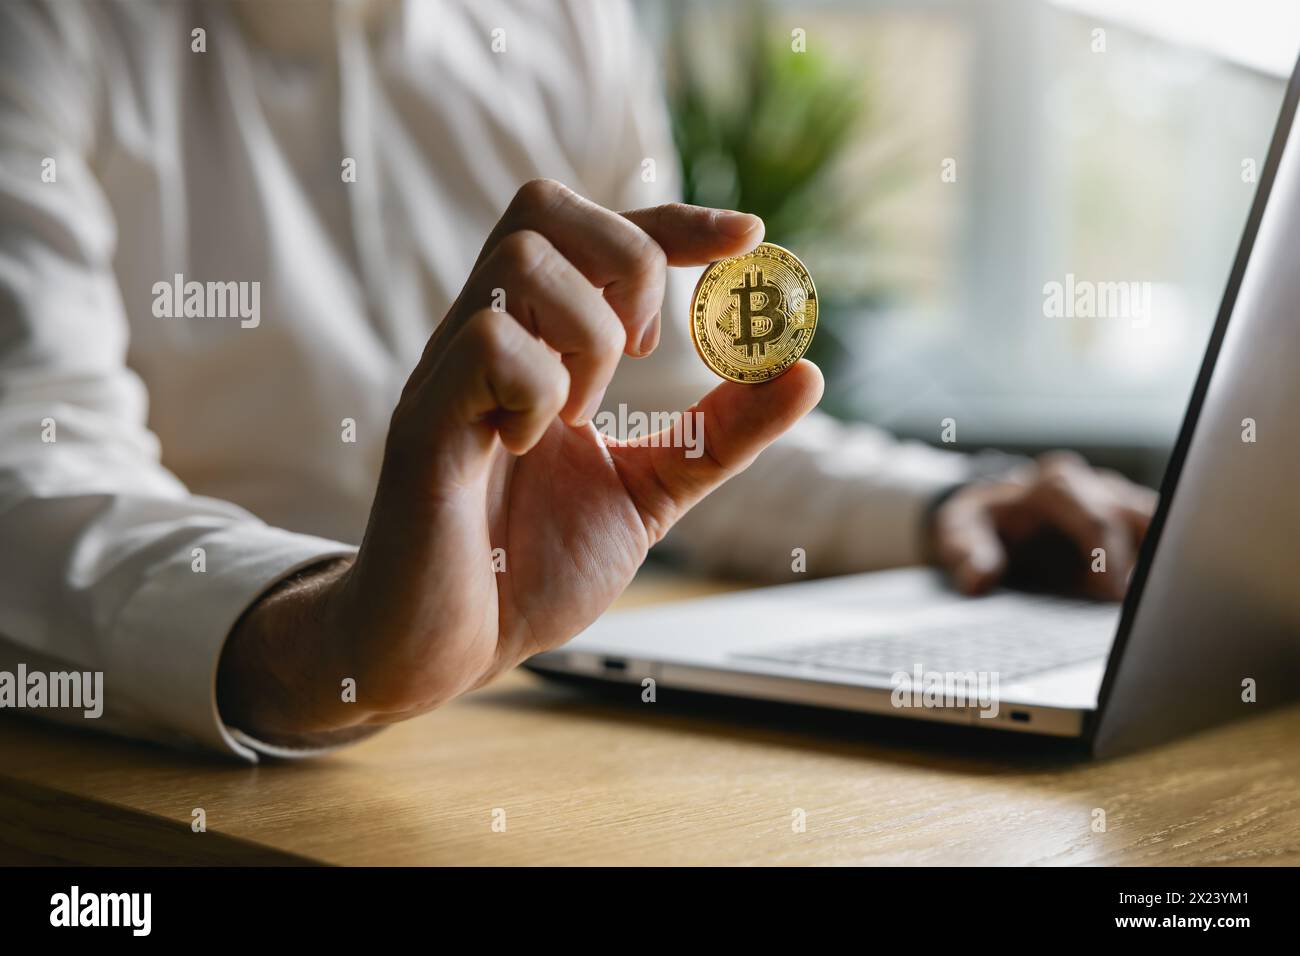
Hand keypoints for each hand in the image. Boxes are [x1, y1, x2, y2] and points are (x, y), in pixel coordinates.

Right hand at [217, 180, 823, 743]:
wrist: (444, 652)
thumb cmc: (525, 570)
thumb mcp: (648, 493)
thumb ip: (716, 436)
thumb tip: (802, 372)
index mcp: (534, 348)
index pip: (597, 234)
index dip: (674, 222)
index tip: (748, 235)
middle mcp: (484, 342)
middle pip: (544, 207)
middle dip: (628, 260)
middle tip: (649, 351)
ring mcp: (448, 377)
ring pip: (521, 261)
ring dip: (588, 334)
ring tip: (579, 414)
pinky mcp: (424, 426)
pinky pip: (487, 345)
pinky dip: (537, 388)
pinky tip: (528, 446)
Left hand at [927, 452, 1156, 599]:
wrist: (988, 511)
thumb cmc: (978, 523)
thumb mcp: (960, 533)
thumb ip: (968, 553)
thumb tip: (978, 581)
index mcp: (1054, 485)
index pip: (1095, 517)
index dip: (1109, 557)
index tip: (1116, 595)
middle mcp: (1094, 485)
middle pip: (1135, 518)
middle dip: (1147, 561)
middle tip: (1149, 608)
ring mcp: (1117, 500)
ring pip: (1157, 524)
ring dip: (1162, 561)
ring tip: (1162, 607)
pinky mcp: (1130, 521)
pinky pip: (1158, 538)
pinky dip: (1162, 566)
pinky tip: (1159, 601)